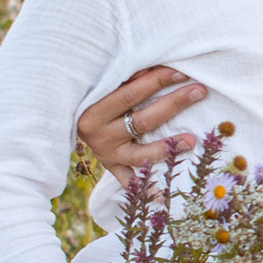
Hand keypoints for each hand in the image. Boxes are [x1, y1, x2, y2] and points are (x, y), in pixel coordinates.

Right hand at [76, 63, 206, 178]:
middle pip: (143, 120)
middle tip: (199, 92)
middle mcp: (99, 135)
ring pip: (141, 153)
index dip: (158, 81)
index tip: (183, 72)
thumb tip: (161, 65)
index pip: (131, 94)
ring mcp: (107, 154)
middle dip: (174, 104)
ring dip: (167, 147)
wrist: (63, 121)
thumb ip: (128, 78)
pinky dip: (146, 190)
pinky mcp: (112, 167)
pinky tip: (163, 197)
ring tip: (191, 140)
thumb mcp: (104, 84)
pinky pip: (130, 182)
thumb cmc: (92, 95)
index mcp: (94, 110)